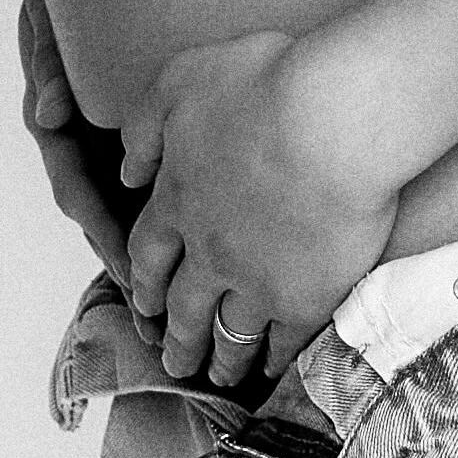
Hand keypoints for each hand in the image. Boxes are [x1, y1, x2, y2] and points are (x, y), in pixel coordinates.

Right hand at [18, 0, 159, 337]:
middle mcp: (96, 146)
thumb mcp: (57, 28)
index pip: (80, 191)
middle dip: (135, 262)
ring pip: (142, 207)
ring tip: (185, 301)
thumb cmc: (80, 4)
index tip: (127, 266)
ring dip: (160, 253)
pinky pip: (173, 181)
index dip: (104, 230)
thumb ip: (52, 66)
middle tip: (160, 309)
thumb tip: (49, 112)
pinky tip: (216, 247)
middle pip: (111, 216)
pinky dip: (189, 215)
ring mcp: (126, 146)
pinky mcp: (162, 139)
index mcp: (70, 130)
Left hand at [120, 26, 402, 385]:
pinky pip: (284, 343)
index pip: (149, 251)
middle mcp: (208, 250)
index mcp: (178, 199)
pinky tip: (274, 369)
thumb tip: (125, 171)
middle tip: (174, 358)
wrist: (332, 121)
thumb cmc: (264, 86)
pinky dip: (275, 361)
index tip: (144, 301)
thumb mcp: (182, 81)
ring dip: (221, 358)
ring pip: (228, 333)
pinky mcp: (306, 298)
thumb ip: (145, 125)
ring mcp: (257, 281)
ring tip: (219, 376)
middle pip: (184, 305)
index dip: (146, 279)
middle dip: (176, 335)